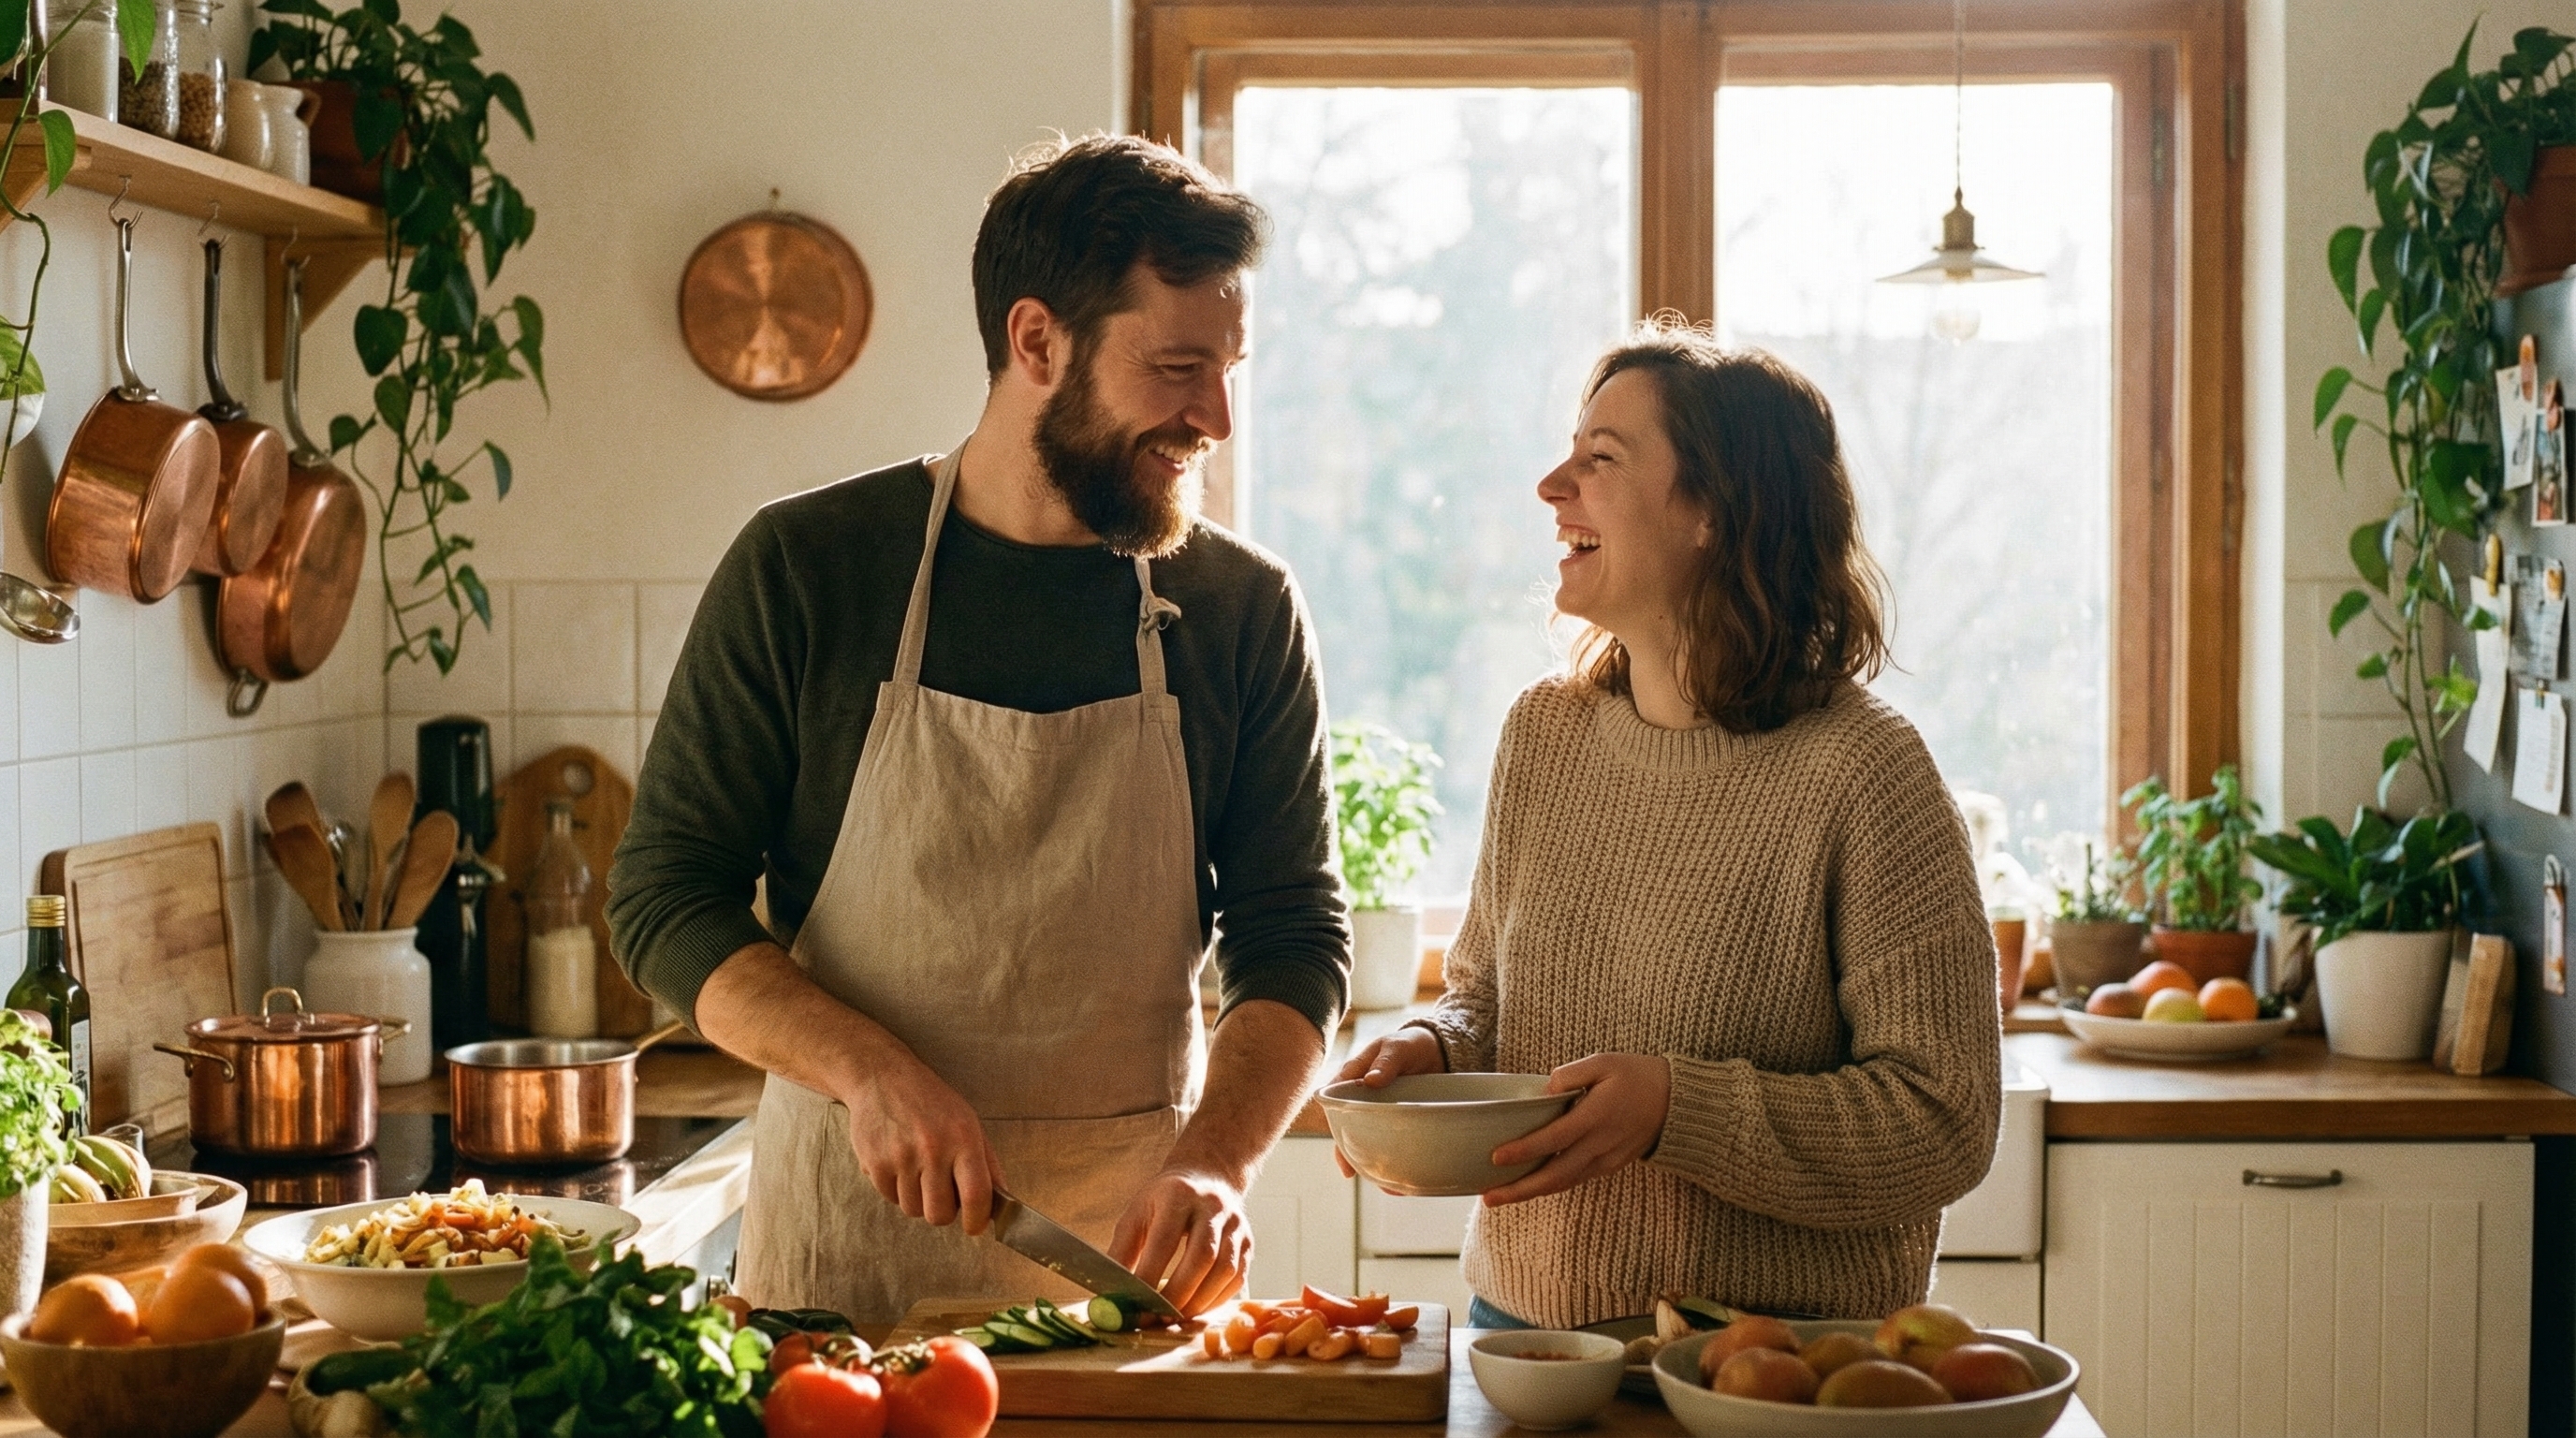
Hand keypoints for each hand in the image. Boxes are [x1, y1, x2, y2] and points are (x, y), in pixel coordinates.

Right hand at [840, 1056, 1003, 1234]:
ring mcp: (901, 1156)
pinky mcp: (874, 1163)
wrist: (883, 1078)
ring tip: (918, 1171)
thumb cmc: (931, 1102)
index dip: (977, 1220)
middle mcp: (933, 1149)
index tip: (974, 1226)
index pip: (976, 1195)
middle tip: (942, 1194)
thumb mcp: (968, 1122)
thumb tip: (1002, 1202)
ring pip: (913, 1210)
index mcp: (963, 1138)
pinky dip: (896, 1190)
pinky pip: (890, 1199)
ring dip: (918, 1200)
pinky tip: (898, 1164)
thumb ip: (987, 1164)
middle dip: (943, 1213)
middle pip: (940, 1214)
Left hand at [1108, 1168, 1252, 1315]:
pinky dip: (1216, 1300)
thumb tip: (1111, 1295)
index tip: (1135, 1305)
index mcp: (1178, 1194)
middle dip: (1178, 1294)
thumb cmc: (1164, 1201)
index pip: (1165, 1241)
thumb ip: (1121, 1251)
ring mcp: (1235, 1224)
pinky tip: (1196, 1309)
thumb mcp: (1136, 1213)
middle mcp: (1212, 1207)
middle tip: (1157, 1318)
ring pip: (1225, 1270)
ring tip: (1175, 1318)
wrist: (1208, 1177)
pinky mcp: (1248, 1242)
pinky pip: (1237, 1278)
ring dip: (1199, 1301)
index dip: (1150, 1276)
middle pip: (1201, 1257)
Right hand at [1330, 1028, 1446, 1177]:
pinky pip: (1391, 1145)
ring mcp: (1380, 1115)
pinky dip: (1395, 1162)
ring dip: (1371, 1162)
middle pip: (1346, 1128)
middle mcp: (1363, 1100)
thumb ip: (1385, 1062)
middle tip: (1350, 1171)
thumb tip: (1370, 1081)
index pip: (1333, 1101)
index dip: (1333, 1122)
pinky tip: (1401, 1182)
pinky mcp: (1398, 1125)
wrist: (1439, 1050)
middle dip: (1347, 1151)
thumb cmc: (1410, 1044)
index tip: (1338, 1141)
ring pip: (1367, 1141)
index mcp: (1353, 1078)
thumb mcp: (1397, 1047)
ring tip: (1382, 1183)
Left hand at [1480, 1053, 1670, 1206]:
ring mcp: (1606, 1160)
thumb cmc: (1637, 1076)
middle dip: (1519, 1189)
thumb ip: (1570, 1074)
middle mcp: (1599, 1145)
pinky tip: (1530, 1185)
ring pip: (1564, 1183)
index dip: (1524, 1151)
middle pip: (1554, 1175)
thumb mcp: (1604, 1062)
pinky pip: (1576, 1179)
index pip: (1553, 1139)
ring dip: (1531, 1192)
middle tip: (1488, 1198)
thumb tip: (1544, 1091)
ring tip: (1500, 1197)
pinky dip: (1551, 1185)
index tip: (1496, 1157)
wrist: (1677, 1102)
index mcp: (1595, 1117)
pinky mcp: (1610, 1166)